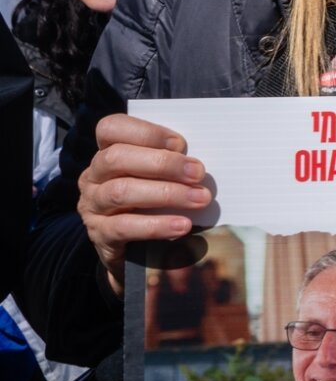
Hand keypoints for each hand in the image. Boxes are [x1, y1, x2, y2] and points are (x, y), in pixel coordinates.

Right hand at [78, 114, 213, 294]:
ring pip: (121, 192)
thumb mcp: (157, 177)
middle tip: (198, 173)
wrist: (134, 251)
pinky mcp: (98, 233)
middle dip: (162, 163)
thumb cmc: (152, 202)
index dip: (146, 132)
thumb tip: (198, 161)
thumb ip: (169, 163)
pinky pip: (124, 227)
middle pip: (117, 158)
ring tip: (199, 199)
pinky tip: (182, 226)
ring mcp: (92, 205)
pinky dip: (157, 225)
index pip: (111, 129)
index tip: (180, 143)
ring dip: (166, 194)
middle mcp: (93, 176)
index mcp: (107, 153)